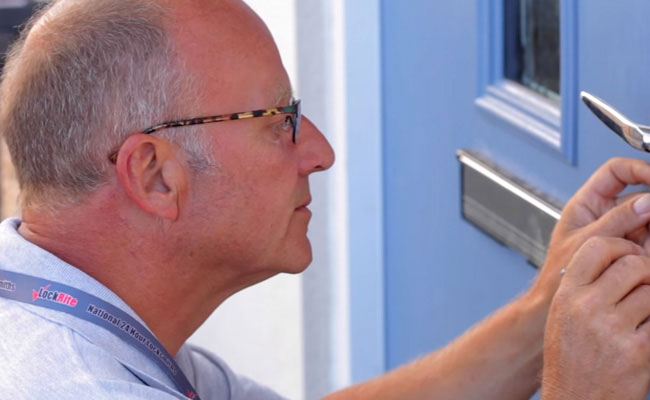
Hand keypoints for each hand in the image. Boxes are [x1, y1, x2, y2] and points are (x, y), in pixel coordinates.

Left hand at [527, 157, 649, 306]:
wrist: (554, 305)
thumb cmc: (557, 275)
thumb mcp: (584, 243)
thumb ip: (615, 221)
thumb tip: (647, 202)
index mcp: (588, 203)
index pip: (616, 171)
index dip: (639, 168)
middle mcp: (607, 214)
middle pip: (641, 196)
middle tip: (649, 223)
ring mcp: (622, 232)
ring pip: (648, 220)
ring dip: (649, 228)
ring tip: (642, 247)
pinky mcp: (632, 250)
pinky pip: (647, 241)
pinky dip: (648, 246)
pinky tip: (643, 252)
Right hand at [542, 237, 649, 399]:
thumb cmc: (570, 362)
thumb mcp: (563, 317)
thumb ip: (584, 287)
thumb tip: (620, 260)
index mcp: (566, 296)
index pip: (597, 247)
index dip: (621, 247)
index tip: (630, 256)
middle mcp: (586, 308)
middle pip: (633, 265)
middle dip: (646, 272)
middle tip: (645, 286)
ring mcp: (612, 329)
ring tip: (642, 316)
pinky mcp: (638, 351)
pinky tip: (642, 336)